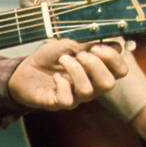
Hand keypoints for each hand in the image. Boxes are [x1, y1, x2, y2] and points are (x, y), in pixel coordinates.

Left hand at [9, 40, 126, 109]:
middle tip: (80, 55)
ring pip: (88, 91)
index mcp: (96, 71)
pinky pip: (68, 100)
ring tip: (62, 60)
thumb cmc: (49, 58)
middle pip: (109, 84)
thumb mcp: (70, 44)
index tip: (96, 46)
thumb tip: (116, 42)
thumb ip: (90, 44)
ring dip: (75, 70)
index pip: (120, 71)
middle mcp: (90, 86)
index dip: (113, 58)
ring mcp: (75, 97)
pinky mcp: (59, 104)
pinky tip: (55, 77)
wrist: (24, 69)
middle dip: (95, 65)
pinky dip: (61, 85)